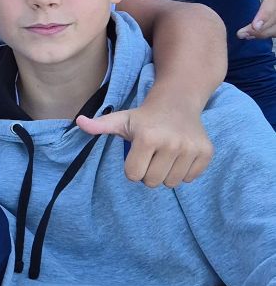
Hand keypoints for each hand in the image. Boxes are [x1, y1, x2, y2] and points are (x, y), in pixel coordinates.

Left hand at [76, 100, 212, 186]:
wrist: (177, 101)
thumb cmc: (144, 116)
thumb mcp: (121, 119)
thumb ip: (99, 125)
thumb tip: (79, 121)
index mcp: (147, 137)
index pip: (134, 176)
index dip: (132, 167)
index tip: (137, 152)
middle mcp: (172, 143)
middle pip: (152, 182)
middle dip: (148, 172)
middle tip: (152, 154)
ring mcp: (191, 148)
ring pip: (172, 183)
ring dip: (166, 173)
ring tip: (165, 154)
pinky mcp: (206, 153)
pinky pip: (190, 179)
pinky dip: (183, 172)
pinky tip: (179, 155)